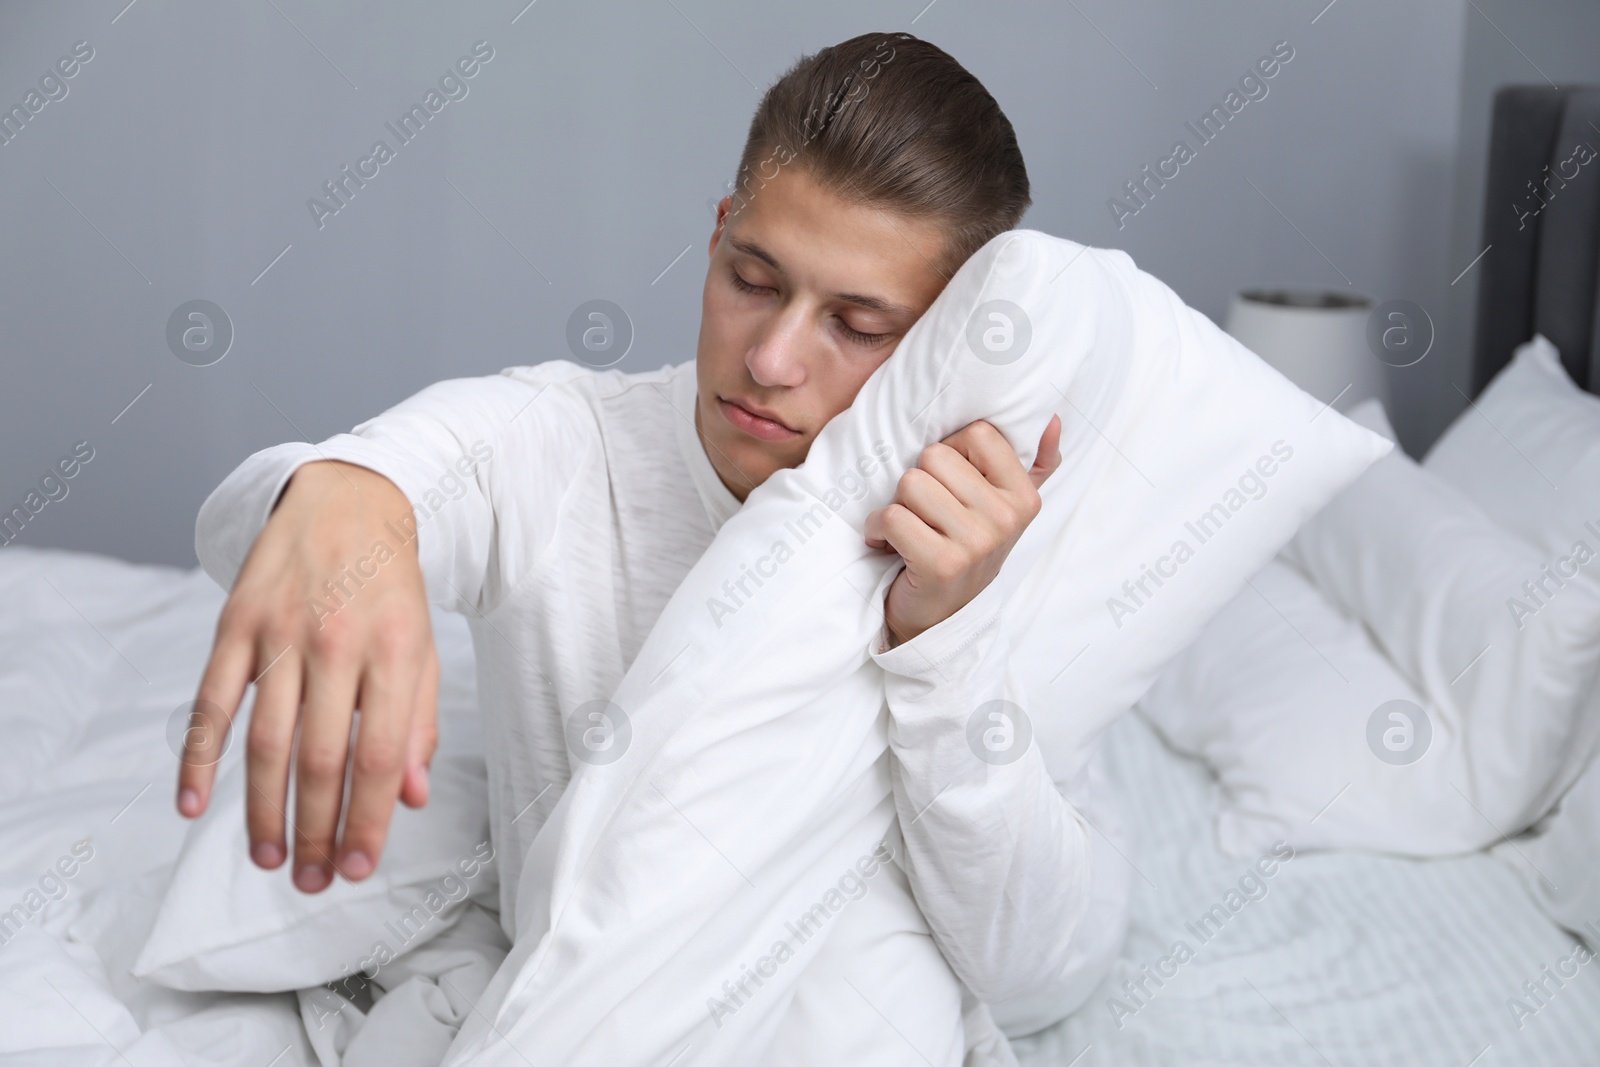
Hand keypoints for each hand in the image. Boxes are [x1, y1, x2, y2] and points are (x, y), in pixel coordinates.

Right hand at [179, 460, 439, 892]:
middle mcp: (338, 643)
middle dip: (316, 830)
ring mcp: (282, 631)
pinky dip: (199, 755)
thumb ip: (419, 721)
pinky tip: (194, 804)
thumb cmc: (392, 588)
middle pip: (322, 758)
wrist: (349, 500)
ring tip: (268, 859)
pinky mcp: (236, 621)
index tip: (357, 869)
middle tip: (311, 882)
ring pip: (266, 739)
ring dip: (262, 810)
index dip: (368, 820)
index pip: (382, 755)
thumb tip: (412, 798)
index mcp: (396, 652)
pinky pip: (212, 700)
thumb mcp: (424, 647)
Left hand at [864, 414, 1062, 646]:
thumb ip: (1036, 463)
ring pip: (911, 483)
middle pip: (935, 456)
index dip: (951, 452)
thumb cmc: (969, 552)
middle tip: (926, 513)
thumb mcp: (1008, 509)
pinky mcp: (940, 564)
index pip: (978, 433)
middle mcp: (1006, 518)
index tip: (949, 483)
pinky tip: (889, 545)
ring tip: (909, 528)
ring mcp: (976, 543)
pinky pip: (891, 516)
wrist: (941, 617)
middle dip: (919, 482)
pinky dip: (877, 530)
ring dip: (897, 506)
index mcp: (1024, 497)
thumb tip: (1052, 419)